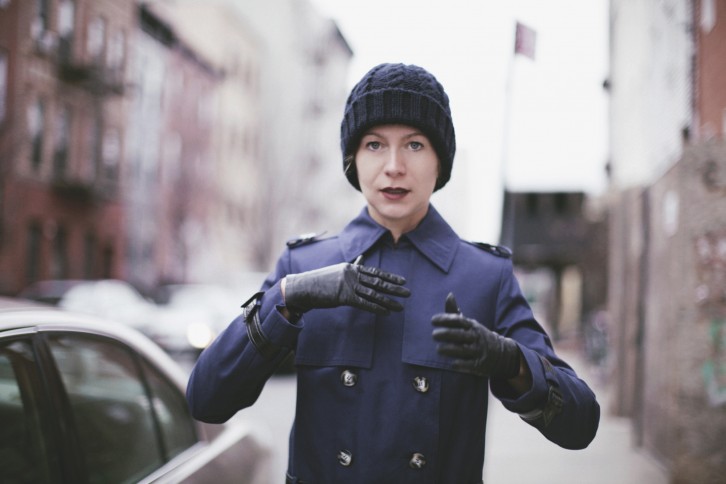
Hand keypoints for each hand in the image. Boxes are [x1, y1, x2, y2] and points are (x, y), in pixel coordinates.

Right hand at [284, 262, 410, 314]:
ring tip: (400, 307)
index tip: (403, 280)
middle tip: (408, 293)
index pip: (375, 272)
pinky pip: (364, 303)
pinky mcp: (344, 297)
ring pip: (373, 294)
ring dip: (389, 301)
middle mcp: (352, 274)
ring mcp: (348, 285)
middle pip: (378, 282)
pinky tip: (386, 312)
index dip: (390, 277)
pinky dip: (377, 308)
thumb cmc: (320, 281)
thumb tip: (362, 260)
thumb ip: (352, 267)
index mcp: (351, 267)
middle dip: (394, 288)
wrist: (304, 287)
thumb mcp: (338, 271)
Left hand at [432, 293, 520, 378]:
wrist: (502, 354)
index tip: (433, 320)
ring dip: (450, 349)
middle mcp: (476, 337)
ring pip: (463, 349)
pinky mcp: (480, 365)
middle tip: (434, 335)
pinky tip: (452, 364)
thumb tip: (449, 295)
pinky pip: (470, 365)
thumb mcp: (469, 323)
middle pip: (460, 334)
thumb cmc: (477, 336)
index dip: (445, 319)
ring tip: (439, 349)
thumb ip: (456, 312)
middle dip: (446, 334)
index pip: (458, 320)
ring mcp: (479, 351)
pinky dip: (461, 364)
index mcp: (472, 326)